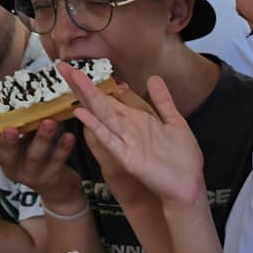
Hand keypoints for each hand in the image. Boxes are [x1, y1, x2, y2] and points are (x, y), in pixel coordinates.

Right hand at [0, 119, 82, 204]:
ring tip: (48, 123)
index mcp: (5, 163)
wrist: (58, 189)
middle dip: (9, 143)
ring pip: (37, 156)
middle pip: (10, 157)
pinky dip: (63, 148)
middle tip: (10, 128)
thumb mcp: (12, 155)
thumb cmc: (32, 162)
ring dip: (42, 139)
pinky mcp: (54, 176)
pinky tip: (68, 135)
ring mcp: (36, 174)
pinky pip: (59, 160)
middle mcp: (17, 171)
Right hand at [67, 65, 204, 206]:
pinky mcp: (127, 157)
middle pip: (102, 103)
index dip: (96, 84)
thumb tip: (153, 78)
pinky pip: (109, 139)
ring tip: (70, 78)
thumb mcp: (175, 122)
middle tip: (63, 66)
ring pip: (102, 115)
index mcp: (138, 119)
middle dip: (83, 85)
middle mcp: (128, 128)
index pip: (112, 98)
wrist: (188, 185)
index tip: (79, 68)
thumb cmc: (182, 158)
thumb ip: (162, 101)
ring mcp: (126, 141)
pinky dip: (96, 126)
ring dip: (87, 97)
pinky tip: (81, 114)